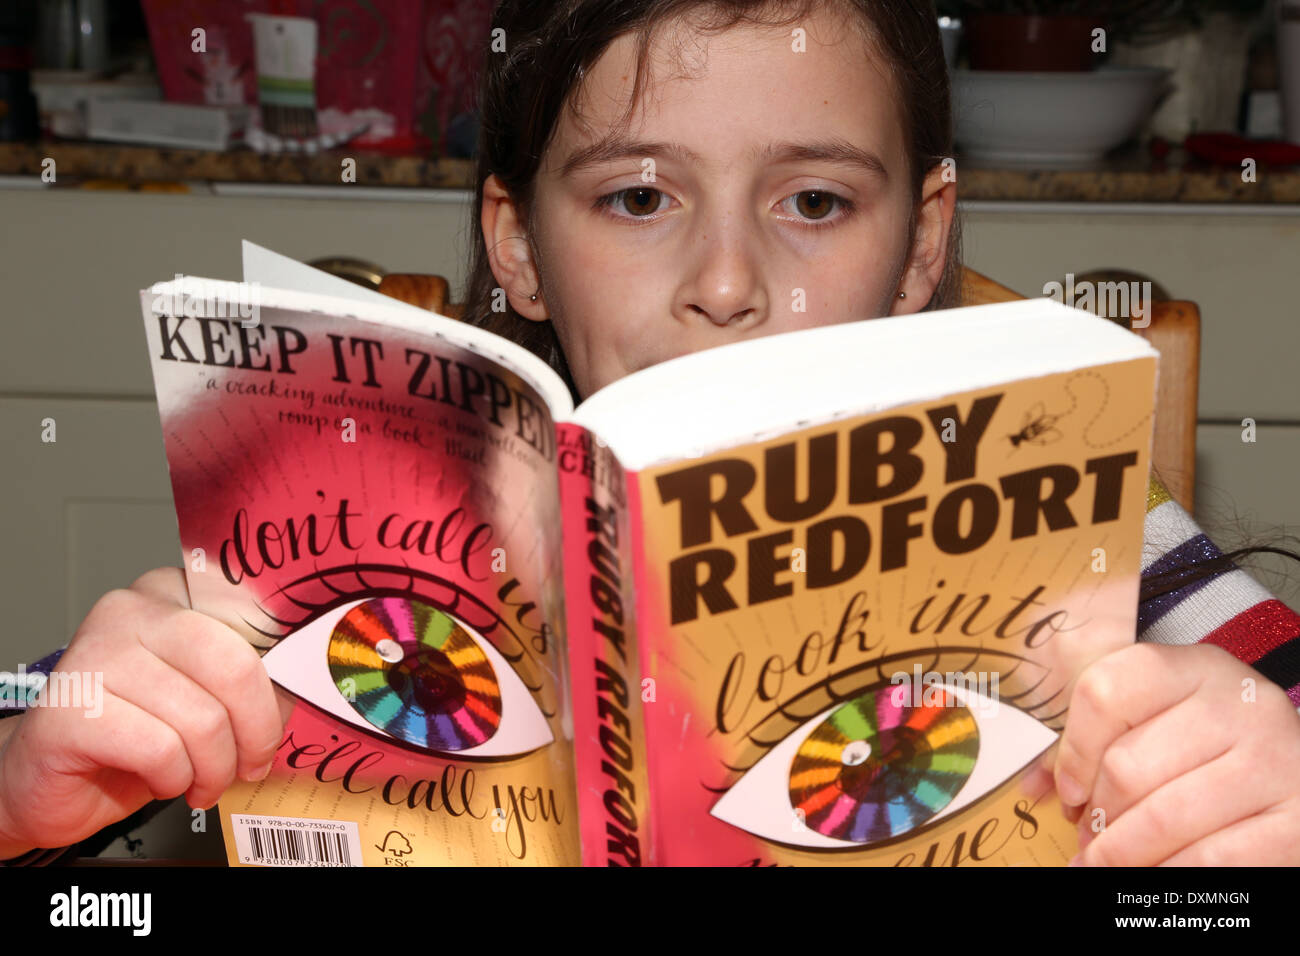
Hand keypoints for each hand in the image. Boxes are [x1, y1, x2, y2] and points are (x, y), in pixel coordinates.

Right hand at [0, 567, 291, 855]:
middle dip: (257, 729)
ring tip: (201, 780)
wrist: (52, 777)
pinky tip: (162, 779)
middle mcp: (131, 609)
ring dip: (213, 768)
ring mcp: (95, 653)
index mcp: (173, 592)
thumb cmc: (139, 732)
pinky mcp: (71, 708)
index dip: (286, 668)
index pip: (255, 613)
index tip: (295, 702)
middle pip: (235, 664)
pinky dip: (173, 779)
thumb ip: (257, 678)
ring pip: (201, 718)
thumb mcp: (209, 695)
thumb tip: (307, 683)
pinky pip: (160, 750)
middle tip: (252, 763)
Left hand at [1053, 641, 1299, 864]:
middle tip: (1086, 840)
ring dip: (1122, 854)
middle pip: (1128, 765)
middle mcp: (1239, 706)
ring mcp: (1275, 760)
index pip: (1106, 692)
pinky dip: (1169, 875)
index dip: (1073, 750)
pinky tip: (1149, 877)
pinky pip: (1213, 859)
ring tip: (1104, 863)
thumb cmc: (1211, 745)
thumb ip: (1093, 743)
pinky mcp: (1298, 819)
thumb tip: (1032, 787)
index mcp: (1193, 668)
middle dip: (1096, 815)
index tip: (1068, 790)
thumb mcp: (1157, 720)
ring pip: (1165, 817)